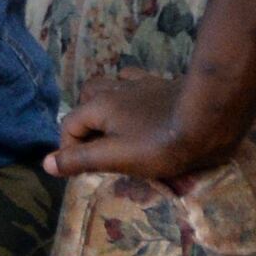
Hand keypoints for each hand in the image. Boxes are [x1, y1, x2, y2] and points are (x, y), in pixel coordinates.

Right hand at [45, 70, 245, 181]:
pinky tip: (140, 107)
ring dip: (106, 104)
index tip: (84, 172)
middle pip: (87, 99)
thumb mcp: (116, 157)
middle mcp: (115, 89)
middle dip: (85, 122)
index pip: (70, 125)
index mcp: (99, 105)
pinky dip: (131, 94)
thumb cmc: (160, 143)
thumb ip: (80, 159)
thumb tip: (47, 163)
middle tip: (97, 148)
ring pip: (111, 86)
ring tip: (115, 128)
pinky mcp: (163, 85)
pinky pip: (137, 84)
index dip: (70, 150)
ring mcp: (141, 84)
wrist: (209, 119)